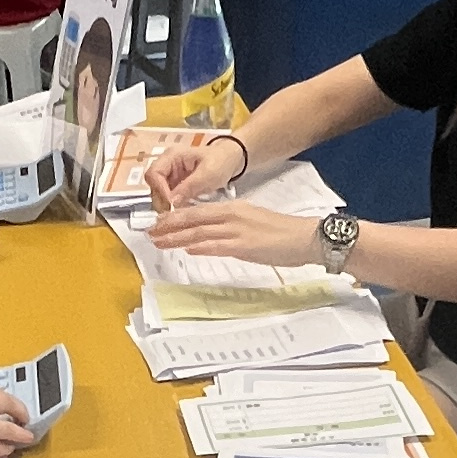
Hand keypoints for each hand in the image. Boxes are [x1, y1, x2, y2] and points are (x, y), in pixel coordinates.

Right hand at [142, 131, 242, 213]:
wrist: (231, 160)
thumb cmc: (220, 162)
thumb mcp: (207, 174)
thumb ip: (189, 187)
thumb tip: (171, 202)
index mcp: (172, 156)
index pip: (154, 174)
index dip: (159, 190)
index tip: (171, 205)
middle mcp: (166, 165)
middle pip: (153, 185)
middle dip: (162, 201)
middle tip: (174, 215)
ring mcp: (169, 176)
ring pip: (158, 194)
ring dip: (166, 206)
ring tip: (178, 216)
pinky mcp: (174, 186)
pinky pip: (167, 198)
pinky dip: (172, 207)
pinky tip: (181, 214)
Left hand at [150, 197, 321, 268]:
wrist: (305, 237)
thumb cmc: (282, 233)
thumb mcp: (253, 222)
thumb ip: (230, 228)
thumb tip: (208, 239)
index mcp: (234, 208)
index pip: (198, 211)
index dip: (176, 216)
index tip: (159, 222)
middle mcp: (233, 215)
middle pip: (193, 219)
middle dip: (169, 226)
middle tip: (150, 232)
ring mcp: (238, 230)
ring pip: (200, 232)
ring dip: (177, 238)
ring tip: (159, 242)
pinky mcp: (245, 245)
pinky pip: (217, 245)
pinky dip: (200, 247)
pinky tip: (187, 249)